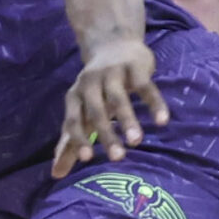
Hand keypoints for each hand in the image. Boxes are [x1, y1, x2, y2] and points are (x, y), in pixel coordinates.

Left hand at [53, 36, 167, 176]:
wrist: (113, 44)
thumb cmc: (95, 89)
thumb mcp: (81, 111)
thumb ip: (70, 142)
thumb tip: (55, 174)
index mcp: (75, 96)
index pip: (73, 119)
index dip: (78, 138)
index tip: (87, 158)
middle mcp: (90, 83)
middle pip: (96, 111)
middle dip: (106, 135)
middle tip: (117, 158)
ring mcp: (112, 73)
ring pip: (119, 99)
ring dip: (128, 120)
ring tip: (137, 141)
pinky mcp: (135, 67)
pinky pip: (145, 87)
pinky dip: (154, 103)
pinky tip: (162, 121)